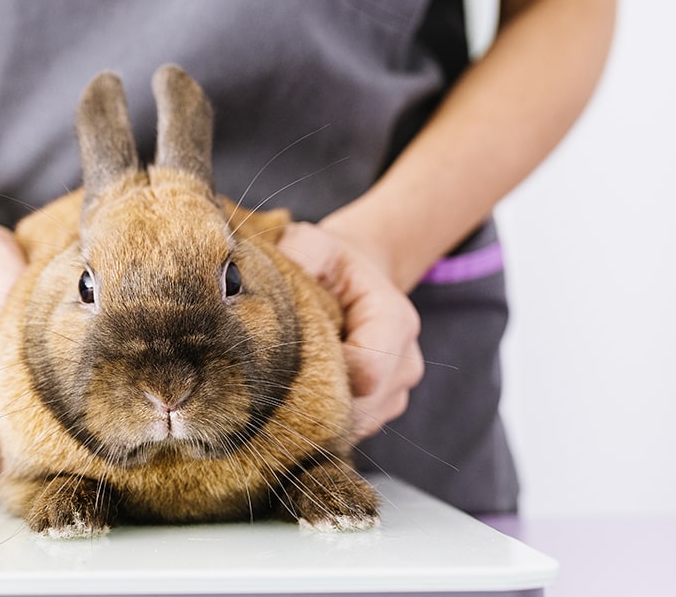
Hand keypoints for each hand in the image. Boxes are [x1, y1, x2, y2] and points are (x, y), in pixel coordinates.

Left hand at [277, 222, 423, 439]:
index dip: (321, 371)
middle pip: (359, 407)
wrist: (354, 283)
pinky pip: (348, 432)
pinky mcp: (379, 413)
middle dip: (314, 398)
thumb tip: (270, 272)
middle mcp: (406, 364)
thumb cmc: (331, 264)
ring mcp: (396, 394)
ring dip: (316, 414)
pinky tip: (298, 398)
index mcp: (395, 321)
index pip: (366, 371)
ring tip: (286, 384)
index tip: (286, 355)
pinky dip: (321, 422)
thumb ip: (300, 251)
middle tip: (273, 379)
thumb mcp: (315, 243)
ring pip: (353, 426)